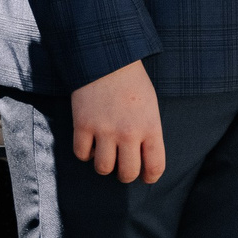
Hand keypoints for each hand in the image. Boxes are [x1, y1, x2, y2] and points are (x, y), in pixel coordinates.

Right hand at [71, 59, 164, 182]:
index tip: (145, 177)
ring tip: (104, 157)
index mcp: (150, 128)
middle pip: (127, 172)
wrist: (106, 60)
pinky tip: (89, 145)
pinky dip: (85, 153)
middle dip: (125, 175)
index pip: (155, 167)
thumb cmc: (132, 82)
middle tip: (122, 169)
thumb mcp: (150, 107)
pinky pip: (81, 153)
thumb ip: (148, 132)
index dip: (150, 177)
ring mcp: (104, 130)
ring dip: (104, 166)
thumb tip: (141, 155)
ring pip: (103, 168)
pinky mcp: (83, 125)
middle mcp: (128, 133)